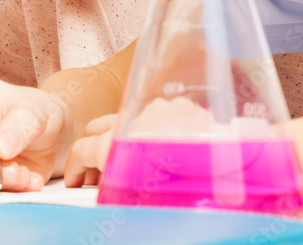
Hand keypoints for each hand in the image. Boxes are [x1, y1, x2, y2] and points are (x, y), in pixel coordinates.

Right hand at [64, 97, 214, 187]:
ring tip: (129, 158)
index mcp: (115, 144)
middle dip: (93, 148)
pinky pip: (157, 113)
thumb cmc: (183, 184)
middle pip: (97, 127)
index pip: (81, 150)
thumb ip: (117, 189)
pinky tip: (163, 146)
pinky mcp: (180, 105)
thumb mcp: (139, 194)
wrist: (229, 164)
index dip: (74, 169)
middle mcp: (131, 119)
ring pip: (127, 116)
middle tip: (96, 172)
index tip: (74, 181)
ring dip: (123, 135)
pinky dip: (153, 128)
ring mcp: (156, 109)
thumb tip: (107, 197)